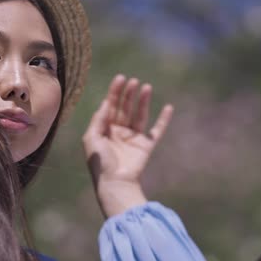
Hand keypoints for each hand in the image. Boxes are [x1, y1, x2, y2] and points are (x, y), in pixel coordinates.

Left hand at [82, 74, 173, 217]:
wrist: (114, 182)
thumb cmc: (100, 162)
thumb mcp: (92, 138)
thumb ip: (98, 119)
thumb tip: (107, 102)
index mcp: (104, 129)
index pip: (110, 106)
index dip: (115, 92)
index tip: (120, 78)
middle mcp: (119, 132)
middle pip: (125, 108)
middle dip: (128, 94)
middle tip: (133, 81)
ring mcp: (133, 138)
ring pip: (140, 115)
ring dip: (143, 101)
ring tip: (146, 87)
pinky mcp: (146, 146)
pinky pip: (157, 130)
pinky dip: (163, 119)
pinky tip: (168, 107)